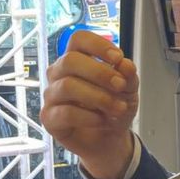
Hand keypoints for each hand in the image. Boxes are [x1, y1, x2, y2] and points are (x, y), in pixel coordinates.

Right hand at [40, 31, 138, 178]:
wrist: (110, 139)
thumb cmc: (114, 107)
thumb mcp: (129, 90)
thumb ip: (129, 76)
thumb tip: (125, 64)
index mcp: (78, 59)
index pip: (78, 39)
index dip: (98, 45)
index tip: (117, 58)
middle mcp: (60, 73)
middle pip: (70, 60)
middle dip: (100, 73)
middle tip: (120, 85)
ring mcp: (52, 95)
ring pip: (67, 86)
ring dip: (99, 97)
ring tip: (118, 107)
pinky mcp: (49, 118)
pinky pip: (65, 112)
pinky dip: (89, 117)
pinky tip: (102, 120)